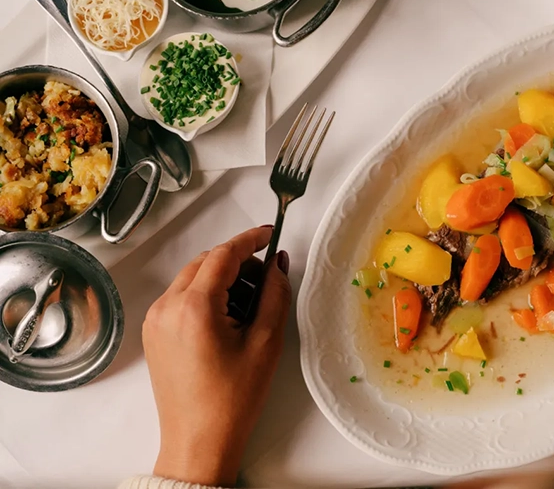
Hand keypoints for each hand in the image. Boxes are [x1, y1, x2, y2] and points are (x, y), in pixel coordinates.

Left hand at [142, 226, 290, 485]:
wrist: (198, 441)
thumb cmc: (232, 400)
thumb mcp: (266, 342)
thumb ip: (275, 294)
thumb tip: (278, 264)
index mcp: (193, 307)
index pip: (223, 255)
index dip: (250, 240)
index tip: (270, 234)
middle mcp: (167, 307)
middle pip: (205, 262)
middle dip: (238, 261)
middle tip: (267, 278)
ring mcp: (156, 320)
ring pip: (192, 278)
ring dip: (221, 278)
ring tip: (250, 304)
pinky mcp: (154, 333)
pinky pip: (180, 297)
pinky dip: (205, 295)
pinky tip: (228, 317)